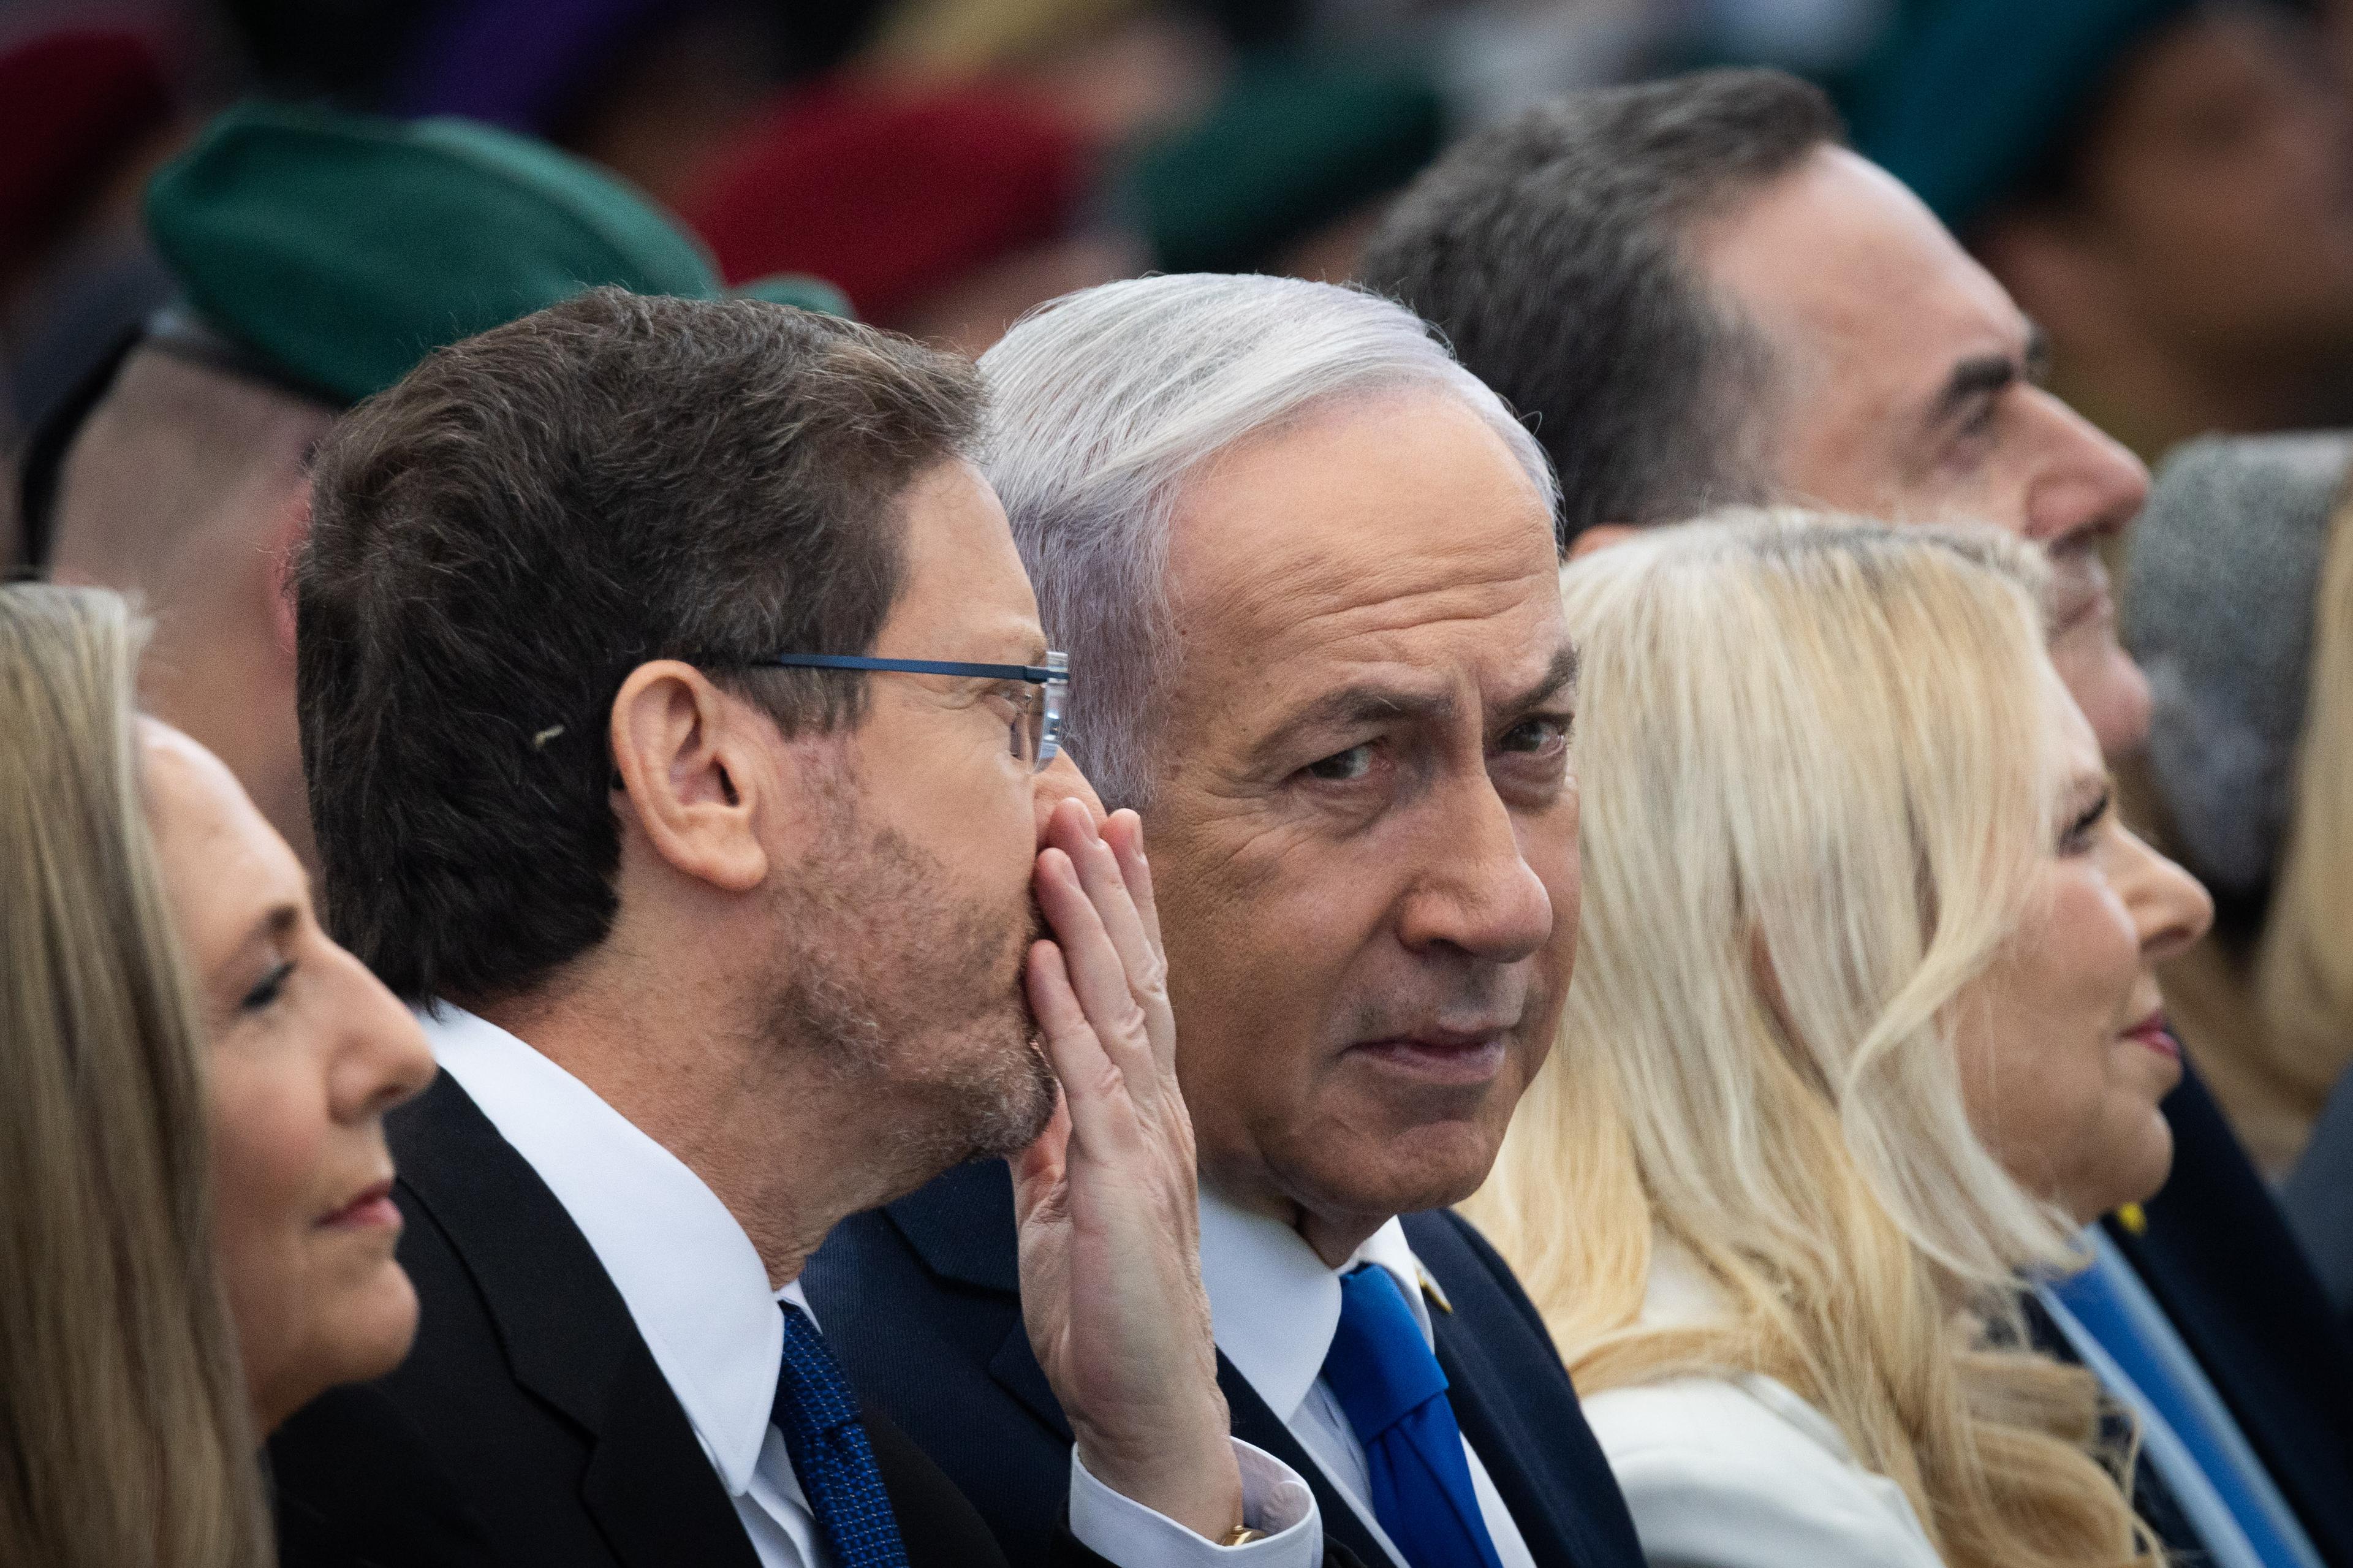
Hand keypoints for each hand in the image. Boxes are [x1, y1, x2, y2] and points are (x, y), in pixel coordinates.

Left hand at [1013, 800, 1242, 1540]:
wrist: (1143, 1402)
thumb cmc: (1105, 1307)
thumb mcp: (1064, 1196)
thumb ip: (1051, 1130)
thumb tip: (1019, 1074)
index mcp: (1139, 1109)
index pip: (1135, 985)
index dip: (1120, 904)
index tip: (1101, 828)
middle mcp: (1153, 1108)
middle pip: (1138, 972)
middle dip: (1108, 882)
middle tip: (1080, 796)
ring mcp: (1145, 1139)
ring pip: (1122, 1007)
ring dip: (1089, 923)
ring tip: (1058, 847)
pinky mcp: (1123, 1182)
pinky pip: (1090, 1083)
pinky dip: (1066, 1016)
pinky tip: (1048, 960)